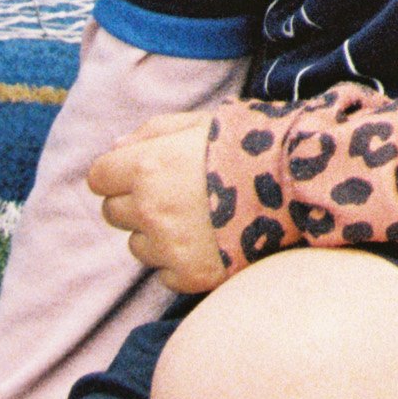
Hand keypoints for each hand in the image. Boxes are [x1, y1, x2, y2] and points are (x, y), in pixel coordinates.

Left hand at [89, 107, 229, 293]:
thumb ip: (150, 132)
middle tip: (175, 193)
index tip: (142, 171)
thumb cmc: (247, 143)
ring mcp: (168, 247)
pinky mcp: (189, 276)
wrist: (298, 182)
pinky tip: (209, 240)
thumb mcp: (199, 122)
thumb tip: (113, 150)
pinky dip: (180, 260)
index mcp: (147, 167)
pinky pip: (164, 274)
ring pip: (137, 246)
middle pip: (112, 213)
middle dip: (136, 202)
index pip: (99, 177)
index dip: (119, 172)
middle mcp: (149, 210)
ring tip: (198, 217)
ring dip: (157, 233)